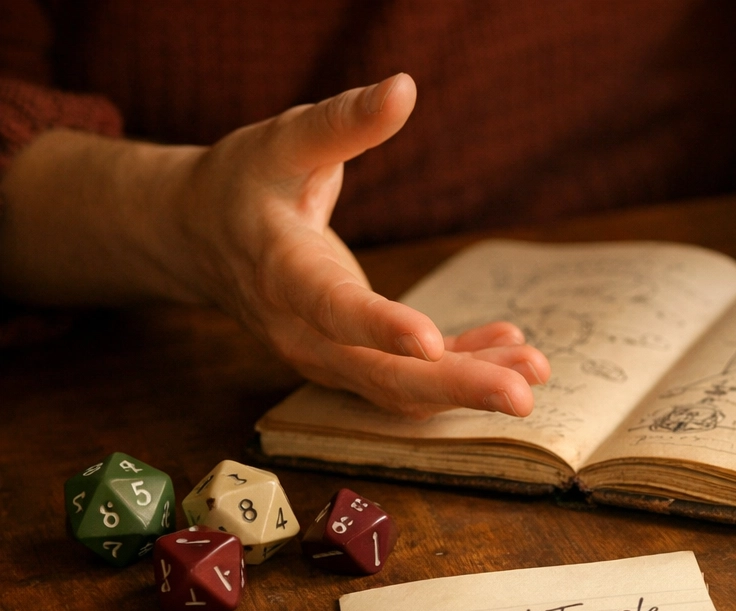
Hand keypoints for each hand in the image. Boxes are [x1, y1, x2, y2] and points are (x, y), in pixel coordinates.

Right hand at [0, 74, 547, 417]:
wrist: (199, 235)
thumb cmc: (245, 181)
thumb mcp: (285, 141)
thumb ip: (344, 121)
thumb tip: (403, 88)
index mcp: (280, 271)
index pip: (329, 307)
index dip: (379, 327)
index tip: (429, 342)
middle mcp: (301, 331)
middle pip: (379, 374)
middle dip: (453, 385)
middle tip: (520, 394)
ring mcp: (327, 355)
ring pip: (401, 389)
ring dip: (469, 385)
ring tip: (534, 370)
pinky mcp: (352, 359)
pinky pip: (410, 379)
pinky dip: (463, 366)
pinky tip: (514, 345)